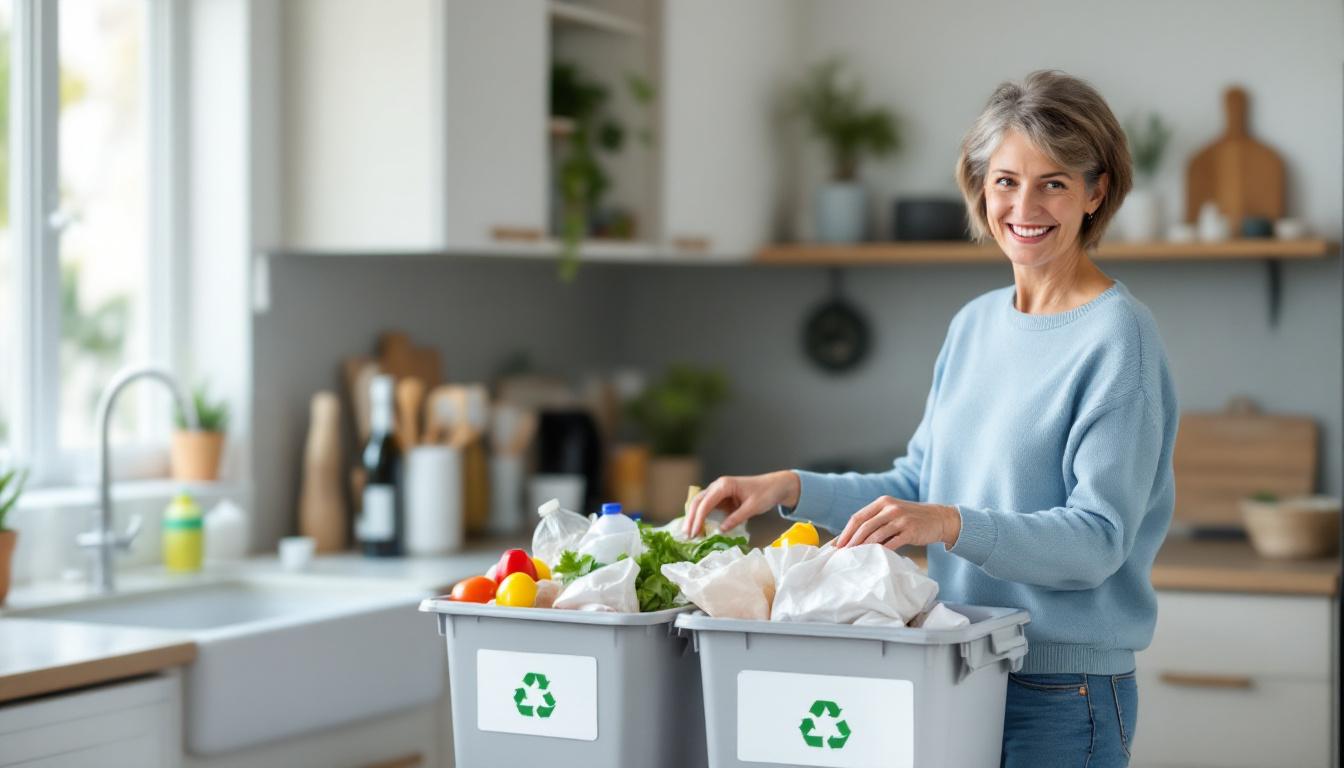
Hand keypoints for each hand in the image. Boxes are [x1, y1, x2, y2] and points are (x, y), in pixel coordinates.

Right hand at [684, 471, 801, 536]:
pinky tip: (699, 528)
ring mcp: (719, 492)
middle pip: (698, 502)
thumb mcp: (752, 507)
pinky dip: (702, 517)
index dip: (698, 518)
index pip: (706, 503)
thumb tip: (721, 530)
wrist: (776, 486)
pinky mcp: (722, 498)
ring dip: (694, 518)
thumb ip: (736, 518)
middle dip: (691, 518)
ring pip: (700, 504)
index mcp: (724, 485)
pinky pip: (708, 507)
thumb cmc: (766, 492)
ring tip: (689, 533)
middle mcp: (718, 486)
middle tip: (687, 535)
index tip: (694, 532)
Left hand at [834, 496, 961, 549]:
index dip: (846, 532)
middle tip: (842, 554)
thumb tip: (852, 538)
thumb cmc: (912, 519)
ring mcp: (900, 519)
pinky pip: (891, 543)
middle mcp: (890, 508)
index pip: (858, 517)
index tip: (837, 545)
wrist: (939, 519)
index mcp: (882, 502)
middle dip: (851, 541)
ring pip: (875, 535)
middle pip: (864, 526)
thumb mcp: (893, 513)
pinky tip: (873, 558)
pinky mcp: (910, 530)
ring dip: (862, 547)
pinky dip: (881, 551)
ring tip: (854, 557)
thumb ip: (876, 521)